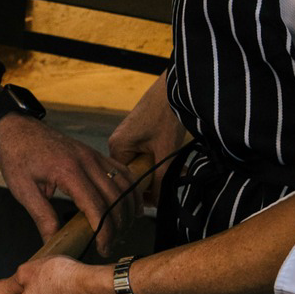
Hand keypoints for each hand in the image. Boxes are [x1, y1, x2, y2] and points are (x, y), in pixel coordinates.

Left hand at [0, 114, 136, 254]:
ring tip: (120, 230)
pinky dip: (131, 191)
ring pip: (125, 185)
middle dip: (118, 226)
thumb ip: (42, 217)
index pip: (97, 207)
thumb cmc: (17, 157)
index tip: (102, 248)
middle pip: (116, 198)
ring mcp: (94, 156)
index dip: (104, 232)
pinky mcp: (96, 154)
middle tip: (109, 245)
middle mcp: (87, 162)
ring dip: (128, 210)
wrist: (17, 129)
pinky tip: (129, 207)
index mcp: (68, 172)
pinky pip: (122, 172)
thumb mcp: (23, 190)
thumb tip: (53, 244)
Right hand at [108, 73, 184, 201]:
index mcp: (117, 147)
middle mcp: (117, 142)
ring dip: (158, 169)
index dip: (140, 192)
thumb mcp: (165, 152)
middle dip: (153, 179)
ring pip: (140, 164)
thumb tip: (157, 204)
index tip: (158, 198)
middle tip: (173, 180)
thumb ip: (160, 180)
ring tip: (177, 168)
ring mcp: (126, 136)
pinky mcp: (136, 132)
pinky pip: (143, 153)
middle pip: (131, 173)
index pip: (122, 181)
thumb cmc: (166, 116)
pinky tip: (173, 156)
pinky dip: (158, 157)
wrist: (174, 89)